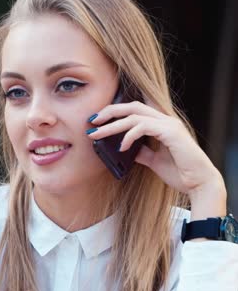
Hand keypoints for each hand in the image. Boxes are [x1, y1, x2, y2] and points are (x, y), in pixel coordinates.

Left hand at [86, 100, 224, 196]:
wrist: (199, 184)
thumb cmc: (180, 172)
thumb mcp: (153, 161)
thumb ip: (140, 152)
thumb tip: (122, 149)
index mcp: (161, 124)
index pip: (135, 109)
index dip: (115, 111)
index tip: (97, 121)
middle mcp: (166, 120)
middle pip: (132, 106)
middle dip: (109, 111)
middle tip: (91, 121)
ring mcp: (169, 125)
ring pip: (134, 116)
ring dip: (112, 125)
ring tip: (97, 135)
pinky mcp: (171, 133)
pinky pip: (143, 127)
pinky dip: (129, 136)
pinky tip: (121, 148)